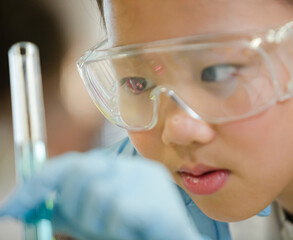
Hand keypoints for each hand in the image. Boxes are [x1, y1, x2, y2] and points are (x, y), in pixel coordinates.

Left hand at [0, 149, 203, 239]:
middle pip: (80, 170)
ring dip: (94, 222)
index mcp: (118, 169)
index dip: (36, 185)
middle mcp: (132, 168)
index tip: (10, 208)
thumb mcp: (91, 221)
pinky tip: (131, 231)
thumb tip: (21, 206)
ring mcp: (147, 180)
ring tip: (114, 231)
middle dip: (67, 203)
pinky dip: (114, 228)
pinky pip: (116, 210)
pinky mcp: (155, 200)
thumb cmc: (132, 233)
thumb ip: (62, 210)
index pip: (69, 163)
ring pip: (96, 192)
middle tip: (78, 227)